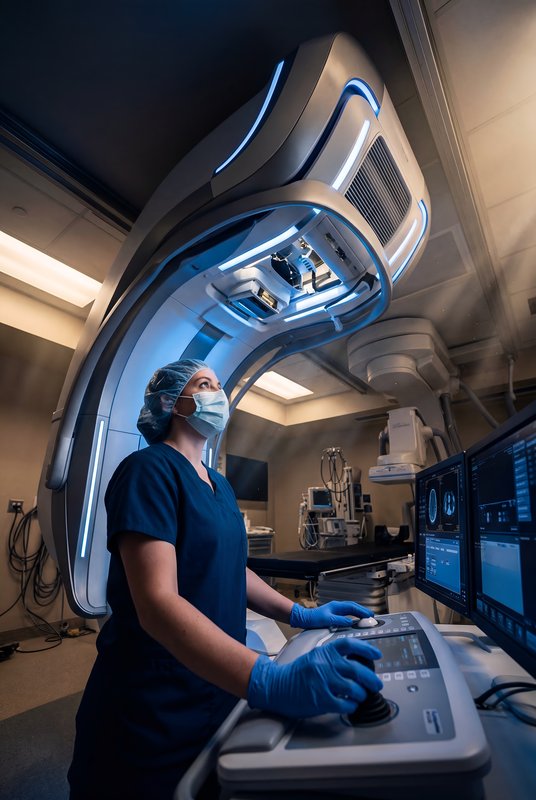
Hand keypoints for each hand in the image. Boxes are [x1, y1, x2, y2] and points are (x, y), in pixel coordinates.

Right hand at [247, 638, 382, 717]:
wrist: (276, 686)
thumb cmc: (297, 673)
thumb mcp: (315, 657)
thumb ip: (333, 658)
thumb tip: (356, 666)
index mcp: (324, 652)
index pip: (349, 645)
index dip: (366, 649)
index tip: (377, 654)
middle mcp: (325, 665)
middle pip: (357, 669)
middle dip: (371, 679)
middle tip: (377, 684)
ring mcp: (323, 682)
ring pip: (354, 689)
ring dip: (361, 694)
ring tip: (360, 696)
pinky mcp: (320, 700)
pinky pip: (345, 704)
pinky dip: (352, 706)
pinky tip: (350, 705)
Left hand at [290, 601, 373, 629]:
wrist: (304, 619)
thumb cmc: (313, 619)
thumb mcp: (327, 620)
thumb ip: (339, 621)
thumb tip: (350, 622)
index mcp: (336, 606)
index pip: (352, 607)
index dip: (362, 611)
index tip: (370, 615)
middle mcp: (337, 606)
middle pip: (353, 607)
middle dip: (363, 611)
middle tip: (371, 616)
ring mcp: (336, 609)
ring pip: (351, 609)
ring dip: (359, 613)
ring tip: (366, 617)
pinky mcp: (334, 614)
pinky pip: (347, 613)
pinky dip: (354, 615)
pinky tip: (356, 620)